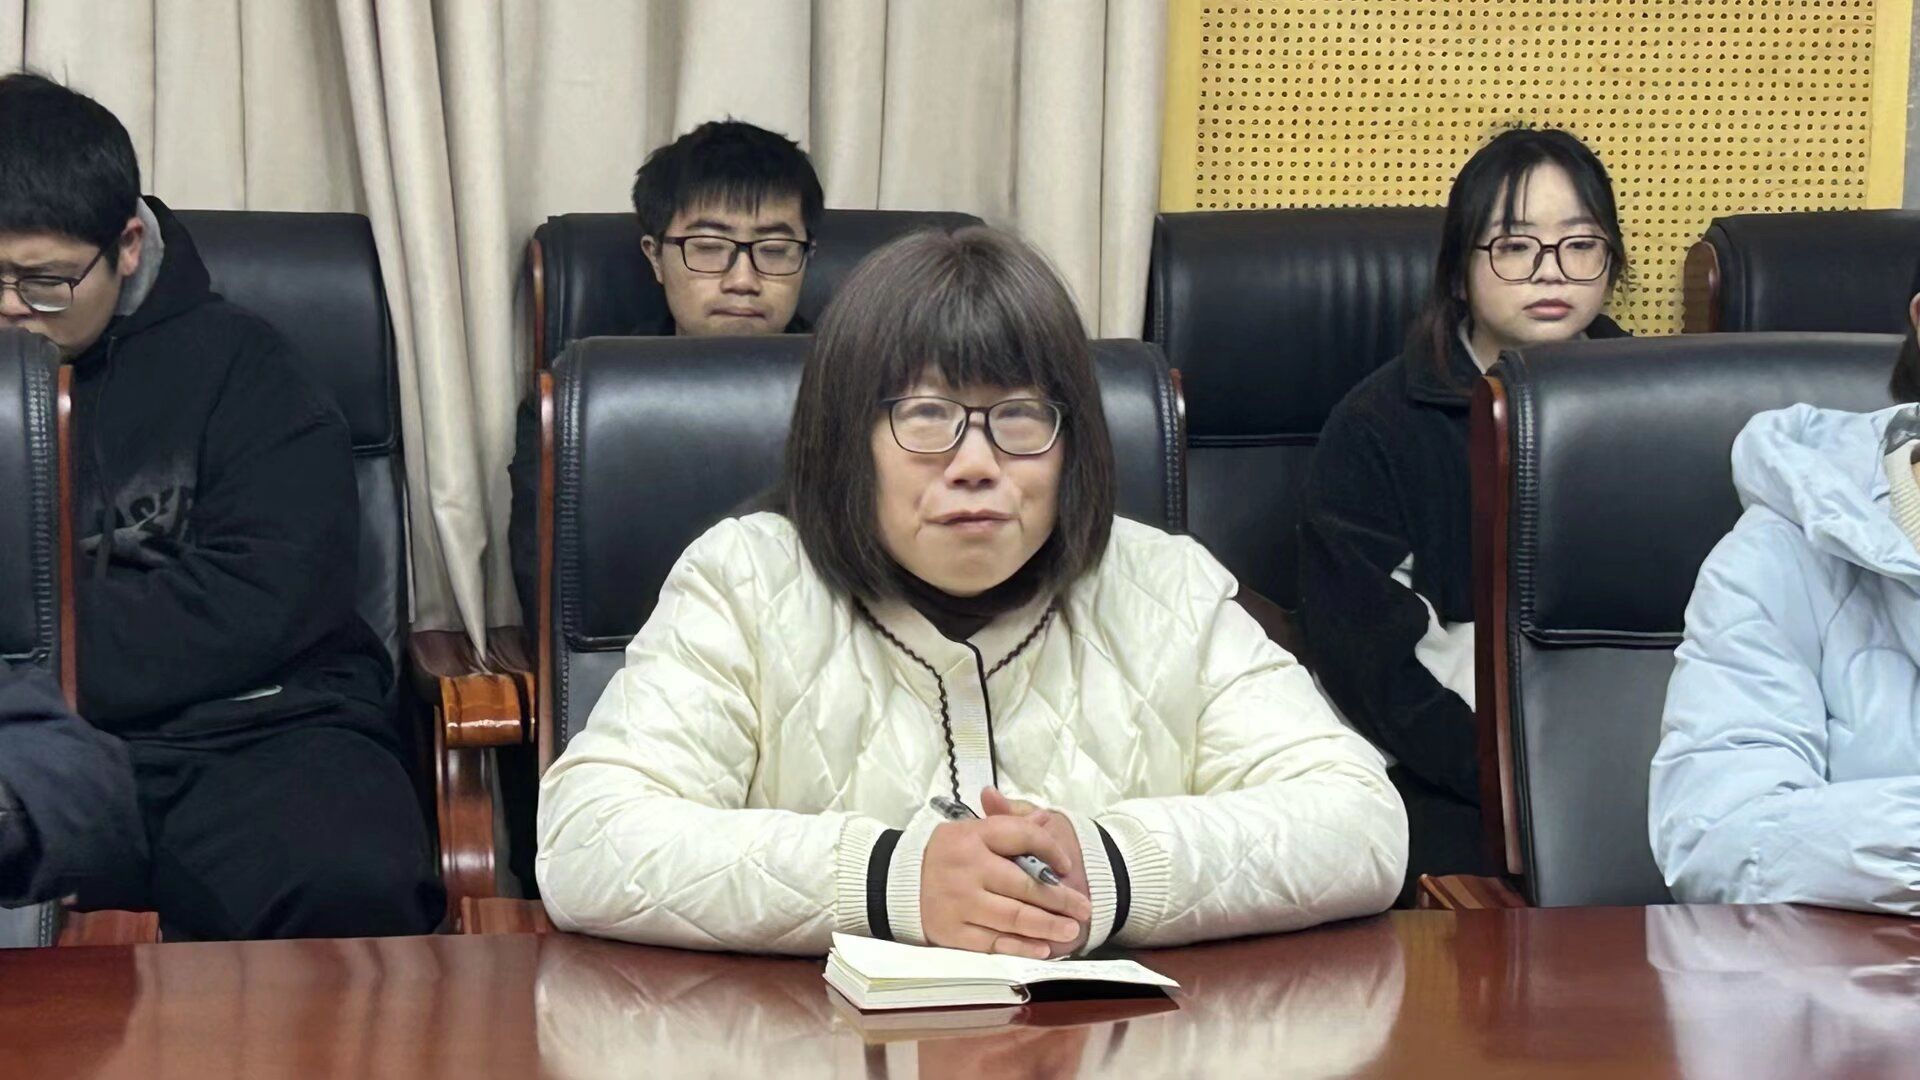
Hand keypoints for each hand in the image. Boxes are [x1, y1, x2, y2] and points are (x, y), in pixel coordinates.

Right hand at [920, 803, 1090, 959]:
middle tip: (1084, 907)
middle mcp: (967, 868)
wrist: (898, 882)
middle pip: (1024, 884)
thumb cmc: (946, 854)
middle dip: (1060, 898)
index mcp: (973, 836)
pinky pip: (994, 943)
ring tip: (1071, 930)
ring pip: (1013, 917)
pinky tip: (1042, 948)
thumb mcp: (972, 829)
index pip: (1022, 837)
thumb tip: (1045, 819)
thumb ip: (1009, 822)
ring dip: (1047, 926)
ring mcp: (960, 902)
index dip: (1051, 849)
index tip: (1068, 865)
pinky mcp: (952, 932)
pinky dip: (1020, 947)